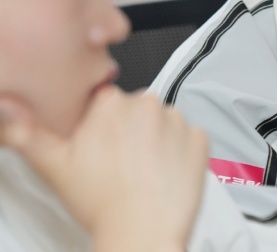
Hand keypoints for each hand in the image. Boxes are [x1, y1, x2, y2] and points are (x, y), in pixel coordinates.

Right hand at [0, 87, 207, 251]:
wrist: (143, 232)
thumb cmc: (103, 203)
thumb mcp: (52, 165)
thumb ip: (26, 132)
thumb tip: (6, 110)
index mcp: (111, 104)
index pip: (105, 101)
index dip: (100, 125)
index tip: (99, 145)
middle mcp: (147, 105)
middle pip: (136, 110)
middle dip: (128, 131)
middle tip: (118, 164)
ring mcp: (177, 121)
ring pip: (163, 123)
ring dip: (155, 140)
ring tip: (141, 172)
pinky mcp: (200, 139)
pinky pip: (189, 138)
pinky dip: (180, 152)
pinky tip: (164, 173)